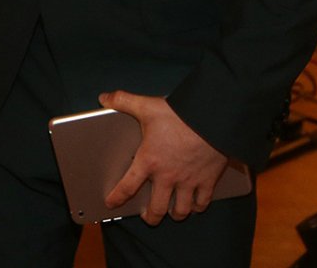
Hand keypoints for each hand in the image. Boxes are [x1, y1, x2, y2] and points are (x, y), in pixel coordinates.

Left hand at [98, 91, 228, 225]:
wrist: (212, 118)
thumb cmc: (180, 114)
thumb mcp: (147, 106)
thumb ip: (123, 101)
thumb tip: (104, 98)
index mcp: (149, 160)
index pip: (127, 186)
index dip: (117, 198)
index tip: (112, 203)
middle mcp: (168, 176)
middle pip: (156, 209)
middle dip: (150, 217)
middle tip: (147, 216)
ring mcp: (189, 181)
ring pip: (180, 210)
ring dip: (175, 214)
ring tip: (171, 213)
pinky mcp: (208, 181)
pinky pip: (202, 202)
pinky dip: (198, 207)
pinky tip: (195, 205)